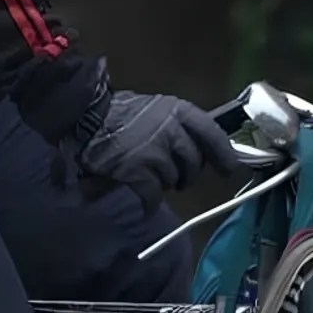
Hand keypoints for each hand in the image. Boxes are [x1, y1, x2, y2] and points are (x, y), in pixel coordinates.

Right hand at [76, 91, 239, 212]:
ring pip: (173, 179)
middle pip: (193, 162)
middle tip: (177, 178)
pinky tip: (145, 204)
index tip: (228, 169)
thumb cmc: (117, 113)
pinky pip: (152, 195)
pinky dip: (149, 203)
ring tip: (148, 178)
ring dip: (164, 183)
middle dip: (187, 174)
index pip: (211, 132)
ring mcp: (154, 152)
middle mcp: (171, 130)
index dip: (223, 153)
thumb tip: (198, 149)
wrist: (84, 118)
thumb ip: (175, 124)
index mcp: (177, 110)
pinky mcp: (138, 171)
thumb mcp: (153, 108)